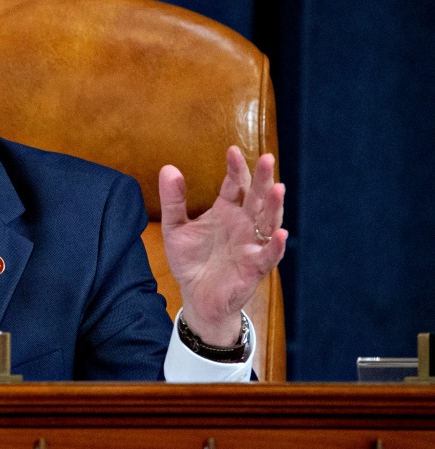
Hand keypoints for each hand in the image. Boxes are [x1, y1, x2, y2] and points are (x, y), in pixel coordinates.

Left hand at [158, 146, 285, 344]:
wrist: (196, 297)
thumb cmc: (191, 261)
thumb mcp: (176, 228)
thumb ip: (173, 200)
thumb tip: (168, 168)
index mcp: (227, 211)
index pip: (235, 185)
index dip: (235, 169)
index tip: (232, 151)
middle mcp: (244, 224)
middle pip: (257, 197)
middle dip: (262, 179)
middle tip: (266, 158)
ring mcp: (252, 244)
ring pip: (268, 221)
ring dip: (274, 206)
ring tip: (278, 188)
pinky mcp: (255, 268)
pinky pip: (268, 255)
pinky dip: (275, 245)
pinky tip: (279, 233)